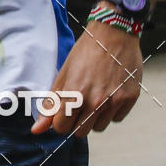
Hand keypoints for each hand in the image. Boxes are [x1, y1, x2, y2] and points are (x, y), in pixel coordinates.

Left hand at [31, 20, 142, 137]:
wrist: (114, 33)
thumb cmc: (86, 51)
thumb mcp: (64, 74)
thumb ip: (51, 103)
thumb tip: (36, 130)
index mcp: (74, 94)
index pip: (61, 128)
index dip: (60, 119)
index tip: (64, 109)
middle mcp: (95, 101)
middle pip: (80, 133)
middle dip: (77, 120)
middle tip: (80, 101)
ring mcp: (114, 101)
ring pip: (99, 128)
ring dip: (95, 117)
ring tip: (95, 94)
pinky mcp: (129, 99)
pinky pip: (116, 118)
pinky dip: (111, 110)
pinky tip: (110, 91)